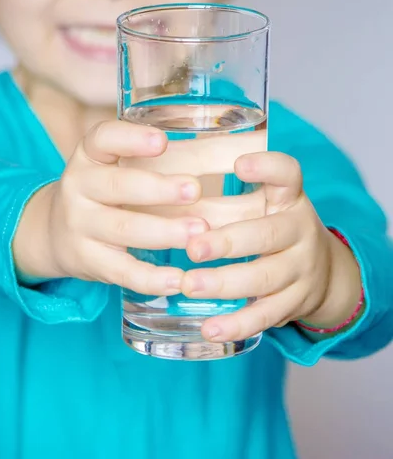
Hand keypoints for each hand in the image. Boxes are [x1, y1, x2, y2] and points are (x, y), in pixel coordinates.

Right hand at [14, 121, 207, 295]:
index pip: (102, 138)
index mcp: (90, 155)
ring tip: (199, 231)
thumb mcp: (113, 164)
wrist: (56, 231)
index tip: (162, 141)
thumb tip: (226, 146)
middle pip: (117, 186)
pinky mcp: (87, 260)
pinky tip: (179, 279)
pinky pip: (121, 271)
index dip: (131, 138)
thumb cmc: (105, 191)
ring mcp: (79, 225)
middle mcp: (79, 186)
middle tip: (194, 190)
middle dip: (158, 189)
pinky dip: (151, 278)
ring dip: (163, 231)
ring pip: (122, 229)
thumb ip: (150, 155)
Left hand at [180, 152, 361, 342]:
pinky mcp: (295, 303)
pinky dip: (237, 325)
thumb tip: (169, 187)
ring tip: (189, 286)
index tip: (238, 165)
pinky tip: (209, 329)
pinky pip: (265, 316)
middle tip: (192, 248)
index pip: (288, 174)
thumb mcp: (266, 202)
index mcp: (289, 198)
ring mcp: (301, 269)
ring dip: (224, 284)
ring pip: (264, 278)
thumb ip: (230, 194)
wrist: (323, 271)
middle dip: (228, 242)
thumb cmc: (275, 227)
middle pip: (269, 235)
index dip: (267, 168)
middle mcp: (300, 230)